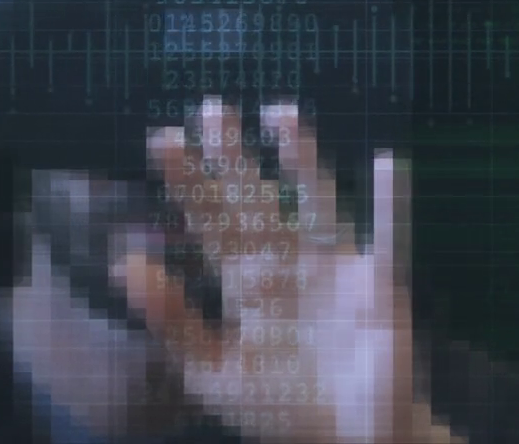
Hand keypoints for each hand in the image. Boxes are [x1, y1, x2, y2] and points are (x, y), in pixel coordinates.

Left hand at [116, 99, 440, 443]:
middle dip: (233, 157)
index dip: (189, 184)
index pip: (212, 225)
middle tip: (210, 108)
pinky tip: (388, 164)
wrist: (349, 440)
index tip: (163, 141)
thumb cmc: (281, 408)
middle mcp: (288, 265)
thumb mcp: (211, 374)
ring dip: (300, 160)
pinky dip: (391, 202)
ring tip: (279, 112)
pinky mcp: (378, 285)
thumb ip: (172, 323)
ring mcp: (334, 269)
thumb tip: (128, 267)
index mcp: (247, 285)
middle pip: (257, 201)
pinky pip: (387, 236)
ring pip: (313, 203)